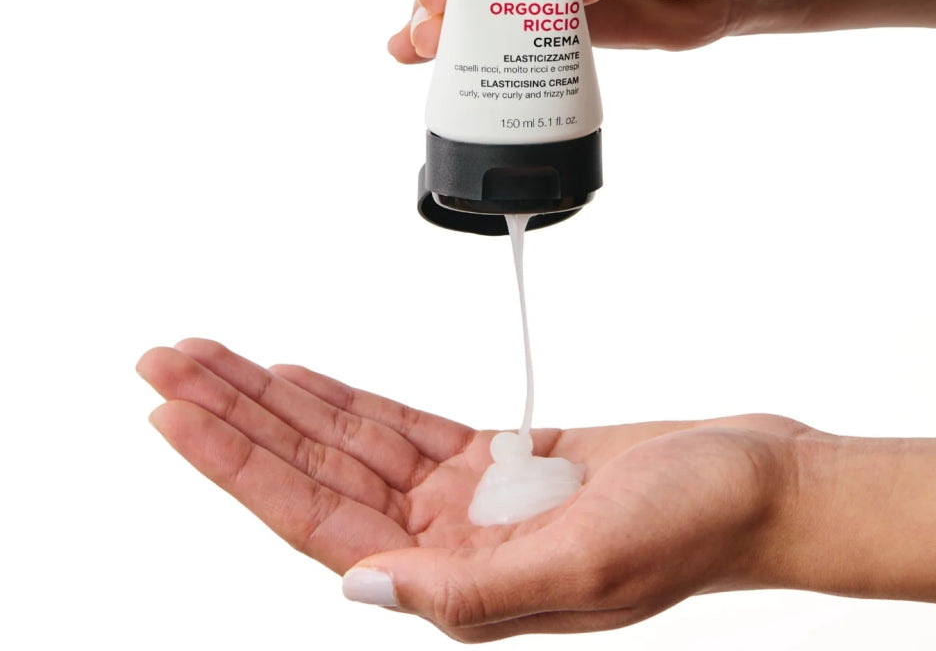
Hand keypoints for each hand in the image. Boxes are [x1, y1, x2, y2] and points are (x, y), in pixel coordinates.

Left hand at [137, 339, 801, 639]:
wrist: (755, 480)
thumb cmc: (694, 523)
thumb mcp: (587, 565)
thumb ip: (475, 590)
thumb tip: (368, 588)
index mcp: (457, 584)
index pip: (315, 519)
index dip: (238, 464)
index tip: (175, 410)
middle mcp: (447, 543)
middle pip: (311, 471)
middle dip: (235, 413)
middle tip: (168, 359)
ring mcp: (467, 499)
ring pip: (346, 441)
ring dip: (278, 398)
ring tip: (215, 355)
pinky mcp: (494, 459)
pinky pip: (397, 424)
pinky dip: (344, 399)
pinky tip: (300, 377)